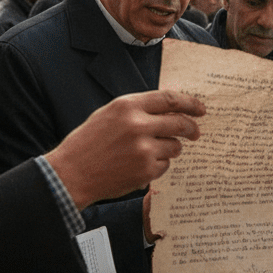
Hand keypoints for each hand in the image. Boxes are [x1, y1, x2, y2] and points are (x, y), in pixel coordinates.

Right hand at [47, 90, 204, 209]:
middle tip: (195, 133)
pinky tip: (138, 166)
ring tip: (148, 153)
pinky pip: (165, 166)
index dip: (190, 103)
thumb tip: (170, 109)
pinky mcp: (146, 170)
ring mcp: (143, 149)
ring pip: (174, 147)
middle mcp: (138, 125)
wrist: (71, 173)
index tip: (201, 109)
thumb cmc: (89, 143)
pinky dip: (157, 166)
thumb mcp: (109, 115)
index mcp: (127, 106)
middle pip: (179, 123)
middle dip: (191, 128)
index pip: (169, 99)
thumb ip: (138, 109)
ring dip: (169, 149)